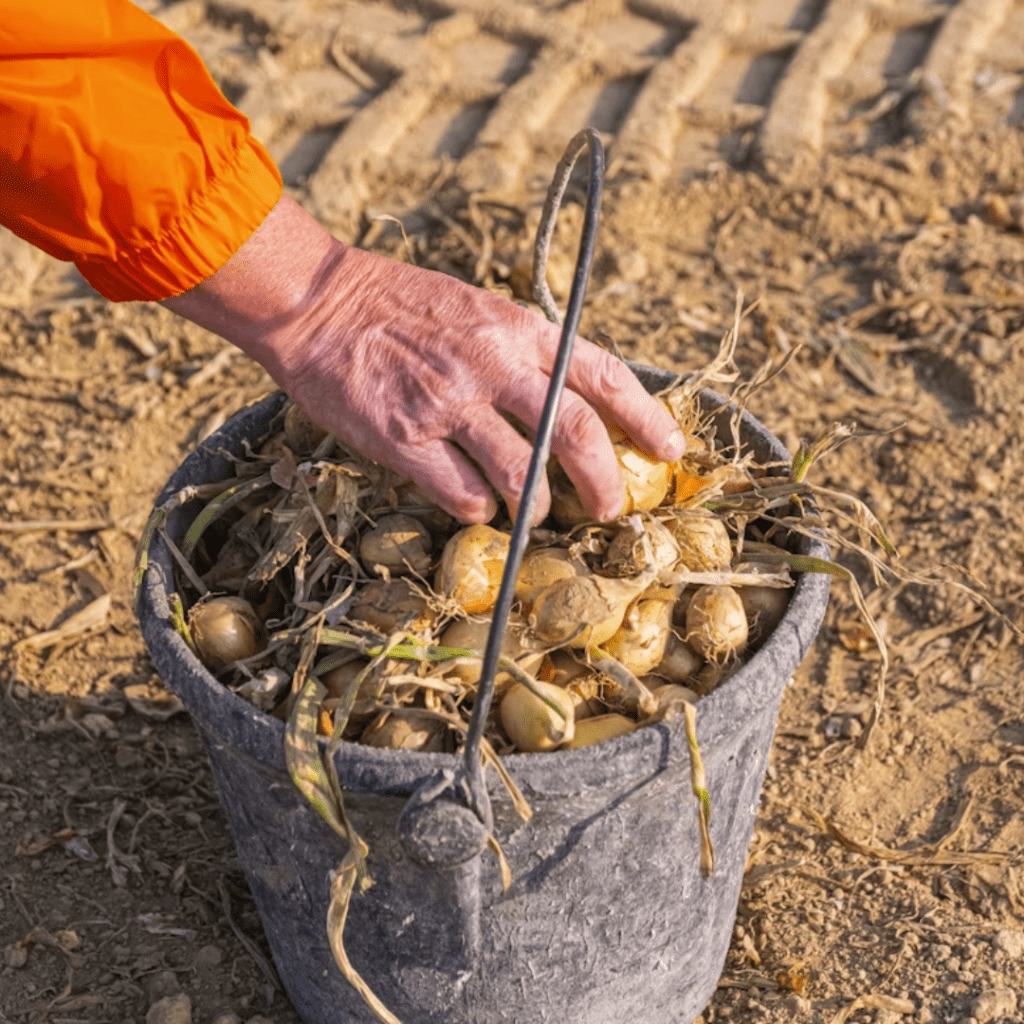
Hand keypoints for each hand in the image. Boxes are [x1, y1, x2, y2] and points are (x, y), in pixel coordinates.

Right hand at [163, 197, 684, 523]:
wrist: (318, 302)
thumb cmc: (402, 306)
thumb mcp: (480, 310)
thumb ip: (527, 352)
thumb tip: (573, 402)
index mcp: (518, 329)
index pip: (602, 374)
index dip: (646, 417)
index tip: (670, 451)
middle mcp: (492, 364)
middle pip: (573, 433)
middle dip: (604, 481)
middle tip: (610, 509)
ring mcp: (448, 403)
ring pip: (523, 474)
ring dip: (538, 505)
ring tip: (536, 511)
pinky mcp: (405, 439)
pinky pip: (463, 494)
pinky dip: (480, 508)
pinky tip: (477, 503)